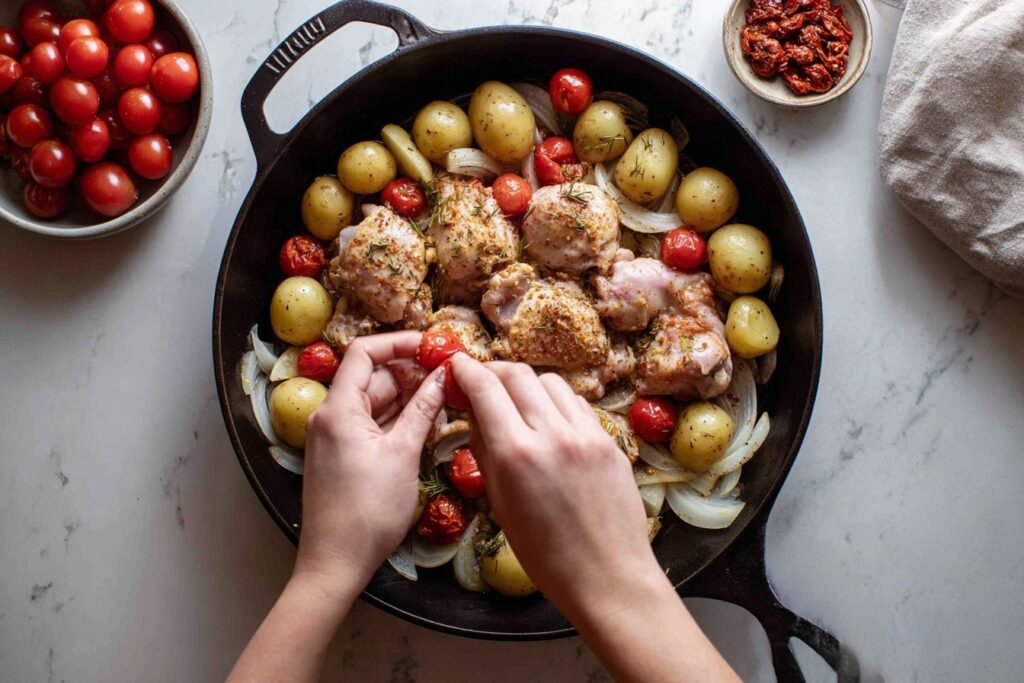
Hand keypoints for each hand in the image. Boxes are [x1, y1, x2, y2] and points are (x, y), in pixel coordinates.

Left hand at [296, 332, 445, 586]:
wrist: (334, 564)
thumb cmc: (368, 510)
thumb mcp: (403, 455)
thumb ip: (423, 410)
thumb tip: (443, 375)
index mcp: (338, 409)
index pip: (365, 353)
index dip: (398, 343)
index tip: (432, 346)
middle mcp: (330, 417)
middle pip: (372, 378)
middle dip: (410, 374)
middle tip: (448, 377)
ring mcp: (334, 438)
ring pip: (374, 403)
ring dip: (407, 399)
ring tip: (444, 402)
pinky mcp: (341, 457)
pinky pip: (370, 426)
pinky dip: (396, 421)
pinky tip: (425, 426)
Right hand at [449, 354, 655, 611]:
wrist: (607, 575)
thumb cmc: (545, 554)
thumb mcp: (500, 504)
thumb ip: (485, 452)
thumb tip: (475, 416)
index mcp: (516, 454)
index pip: (485, 388)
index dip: (465, 370)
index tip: (456, 366)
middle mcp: (552, 434)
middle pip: (518, 374)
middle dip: (494, 371)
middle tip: (483, 381)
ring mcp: (586, 433)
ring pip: (550, 382)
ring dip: (528, 384)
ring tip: (518, 402)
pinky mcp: (609, 440)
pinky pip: (577, 404)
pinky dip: (557, 403)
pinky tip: (550, 421)